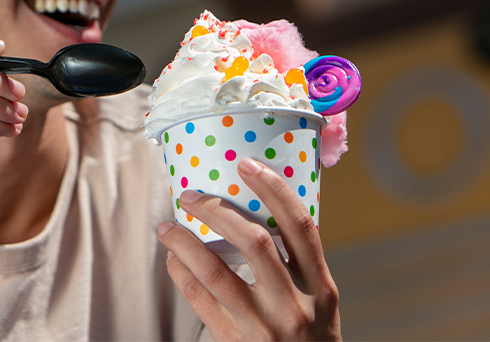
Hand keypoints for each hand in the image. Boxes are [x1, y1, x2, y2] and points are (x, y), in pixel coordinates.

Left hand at [157, 158, 340, 340]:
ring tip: (168, 226)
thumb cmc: (310, 341)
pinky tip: (174, 260)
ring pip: (215, 271)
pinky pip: (200, 300)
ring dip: (185, 242)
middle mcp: (295, 305)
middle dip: (217, 210)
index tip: (246, 164)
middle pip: (253, 241)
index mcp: (321, 288)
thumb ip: (297, 265)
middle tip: (193, 196)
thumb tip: (257, 211)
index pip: (300, 226)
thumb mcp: (319, 303)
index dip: (273, 189)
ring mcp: (263, 326)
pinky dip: (182, 274)